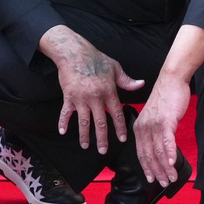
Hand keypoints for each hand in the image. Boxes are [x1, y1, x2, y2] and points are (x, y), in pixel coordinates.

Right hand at [41, 25, 140, 153]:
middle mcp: (95, 98)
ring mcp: (81, 99)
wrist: (74, 53)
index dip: (120, 127)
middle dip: (102, 138)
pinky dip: (63, 122)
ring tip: (86, 145)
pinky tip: (62, 132)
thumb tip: (140, 84)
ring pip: (84, 121)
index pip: (116, 113)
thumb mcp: (115, 68)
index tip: (122, 139)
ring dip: (85, 135)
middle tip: (104, 151)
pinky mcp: (69, 97)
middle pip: (100, 122)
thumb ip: (127, 80)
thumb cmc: (95, 59)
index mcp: (108, 91)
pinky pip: (65, 112)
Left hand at [133, 72, 189, 186]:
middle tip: (164, 183)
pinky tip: (173, 163)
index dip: (146, 167)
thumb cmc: (165, 98)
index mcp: (139, 128)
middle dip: (157, 171)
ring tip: (171, 177)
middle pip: (149, 155)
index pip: (141, 153)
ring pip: (158, 151)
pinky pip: (167, 140)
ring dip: (165, 167)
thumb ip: (156, 133)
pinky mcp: (166, 120)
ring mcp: (154, 124)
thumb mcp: (155, 118)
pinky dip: (170, 153)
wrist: (171, 80)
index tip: (151, 178)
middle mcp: (143, 127)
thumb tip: (162, 149)